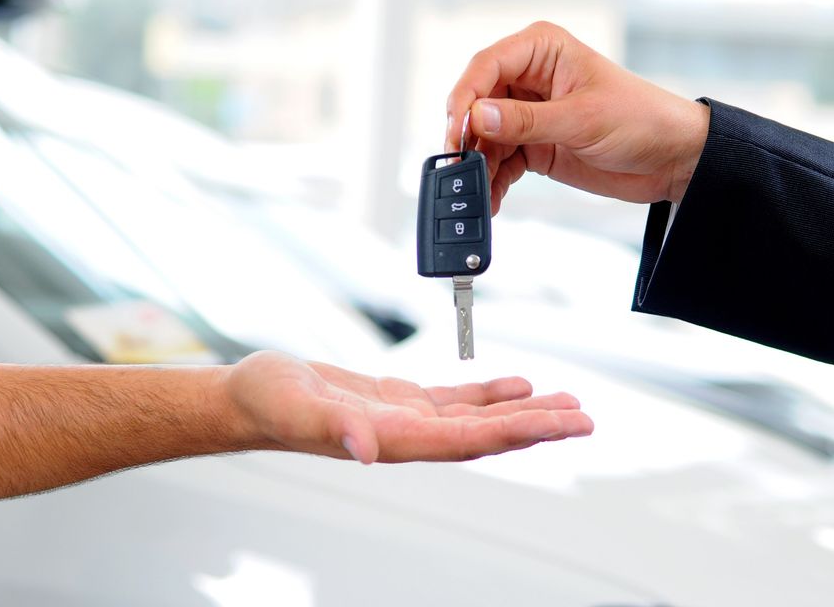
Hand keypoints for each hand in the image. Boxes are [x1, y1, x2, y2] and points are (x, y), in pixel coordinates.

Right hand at [223, 351, 592, 462]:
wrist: (248, 397)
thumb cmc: (266, 404)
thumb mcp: (295, 408)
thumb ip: (332, 428)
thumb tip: (366, 448)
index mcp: (393, 440)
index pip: (469, 440)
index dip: (517, 431)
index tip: (558, 423)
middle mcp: (409, 436)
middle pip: (488, 435)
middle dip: (539, 426)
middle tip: (585, 418)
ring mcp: (406, 420)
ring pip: (479, 419)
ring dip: (524, 412)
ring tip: (567, 404)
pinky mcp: (398, 401)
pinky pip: (456, 401)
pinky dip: (489, 394)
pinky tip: (517, 385)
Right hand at [445, 21, 710, 211]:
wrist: (673, 159)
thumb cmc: (642, 119)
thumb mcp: (583, 119)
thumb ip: (526, 121)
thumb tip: (478, 118)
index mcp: (543, 50)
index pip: (487, 66)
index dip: (466, 97)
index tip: (459, 129)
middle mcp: (530, 77)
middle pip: (478, 103)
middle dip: (467, 136)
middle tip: (460, 165)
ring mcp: (530, 114)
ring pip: (485, 137)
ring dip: (478, 164)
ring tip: (475, 191)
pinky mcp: (535, 145)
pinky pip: (501, 160)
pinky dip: (494, 181)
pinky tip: (491, 199)